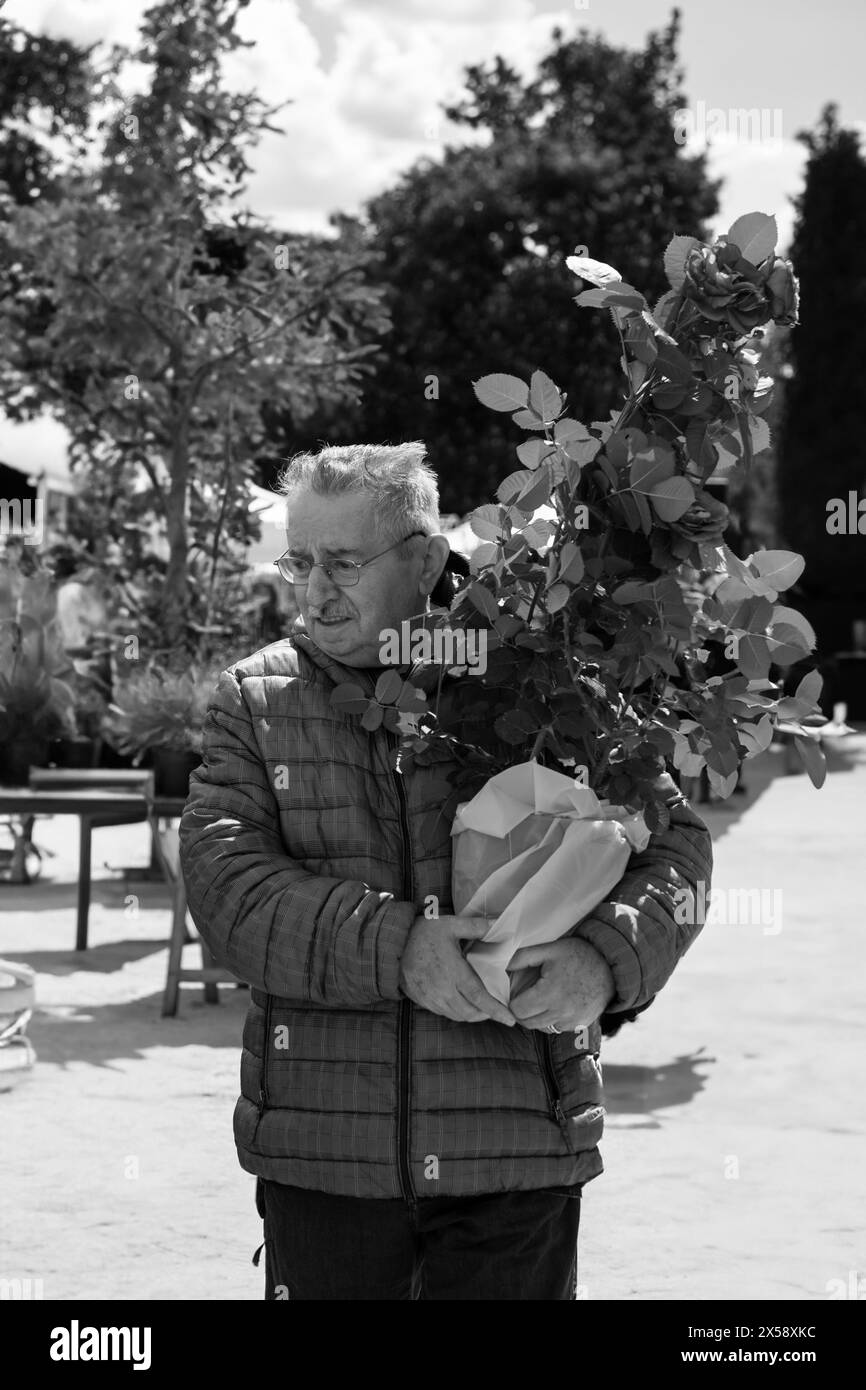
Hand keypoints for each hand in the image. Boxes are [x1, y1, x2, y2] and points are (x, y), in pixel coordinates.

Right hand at [399, 914, 516, 1026]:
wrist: (391, 944)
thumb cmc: (422, 932)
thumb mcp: (450, 924)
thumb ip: (475, 926)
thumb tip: (497, 925)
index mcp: (454, 972)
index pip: (480, 998)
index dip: (496, 1010)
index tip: (511, 1020)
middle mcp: (443, 990)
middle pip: (471, 1012)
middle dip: (486, 1014)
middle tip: (497, 1009)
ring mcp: (431, 998)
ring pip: (457, 1015)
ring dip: (472, 1014)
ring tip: (481, 1007)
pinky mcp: (421, 1000)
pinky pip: (443, 1012)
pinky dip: (456, 1012)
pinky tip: (460, 1003)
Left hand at [507, 938, 614, 1031]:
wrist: (610, 966)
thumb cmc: (578, 954)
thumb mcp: (550, 949)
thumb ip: (523, 957)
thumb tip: (501, 964)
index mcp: (550, 992)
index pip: (518, 1010)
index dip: (512, 1002)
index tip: (515, 993)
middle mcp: (561, 1011)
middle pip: (527, 1022)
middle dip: (521, 1011)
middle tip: (524, 997)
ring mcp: (571, 1020)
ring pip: (541, 1027)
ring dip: (535, 1017)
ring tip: (539, 1000)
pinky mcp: (580, 1025)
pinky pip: (556, 1028)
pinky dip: (551, 1020)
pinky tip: (554, 1004)